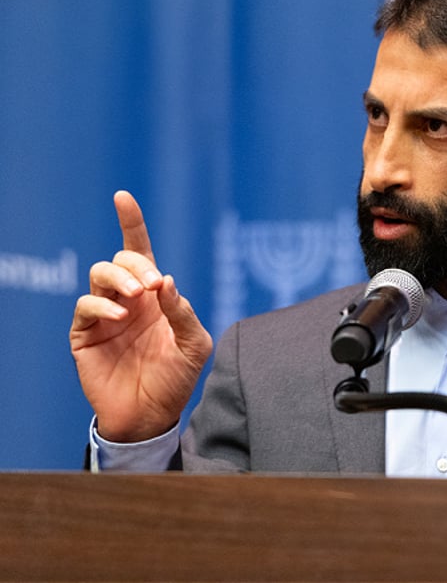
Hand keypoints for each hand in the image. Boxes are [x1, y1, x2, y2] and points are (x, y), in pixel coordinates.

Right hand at [70, 191, 212, 441]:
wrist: (152, 415)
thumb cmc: (176, 378)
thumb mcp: (194, 344)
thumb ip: (183, 312)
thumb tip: (166, 280)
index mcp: (155, 295)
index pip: (141, 251)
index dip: (131, 223)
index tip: (122, 197)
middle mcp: (128, 299)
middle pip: (121, 259)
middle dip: (136, 263)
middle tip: (152, 285)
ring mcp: (105, 315)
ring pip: (100, 274)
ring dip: (119, 278)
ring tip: (137, 296)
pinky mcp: (86, 334)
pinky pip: (86, 306)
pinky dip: (103, 305)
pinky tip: (121, 317)